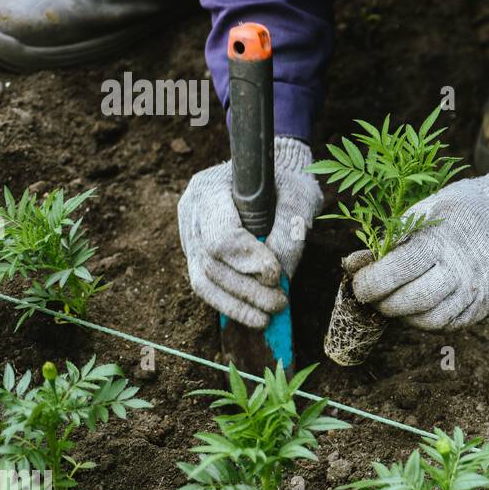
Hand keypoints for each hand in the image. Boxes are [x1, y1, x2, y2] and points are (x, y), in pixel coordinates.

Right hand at [178, 136, 321, 327]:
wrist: (272, 171)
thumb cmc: (287, 179)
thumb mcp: (299, 195)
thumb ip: (290, 232)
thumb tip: (281, 279)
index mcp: (209, 188)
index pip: (220, 236)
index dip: (247, 262)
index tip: (275, 275)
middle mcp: (192, 212)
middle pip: (210, 262)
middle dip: (246, 290)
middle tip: (279, 304)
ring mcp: (189, 233)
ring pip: (202, 280)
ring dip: (236, 305)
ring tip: (267, 318)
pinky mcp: (196, 252)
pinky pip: (206, 284)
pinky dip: (229, 303)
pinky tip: (254, 315)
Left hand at [349, 172, 488, 330]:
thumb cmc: (454, 212)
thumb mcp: (419, 213)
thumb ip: (386, 243)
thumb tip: (351, 265)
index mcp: (440, 241)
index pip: (395, 272)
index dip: (369, 284)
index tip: (359, 284)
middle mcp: (462, 270)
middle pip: (413, 302)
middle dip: (385, 305)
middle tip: (375, 298)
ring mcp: (477, 292)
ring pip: (432, 321)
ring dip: (407, 317)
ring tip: (398, 301)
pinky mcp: (487, 307)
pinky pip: (452, 325)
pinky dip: (430, 320)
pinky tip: (423, 305)